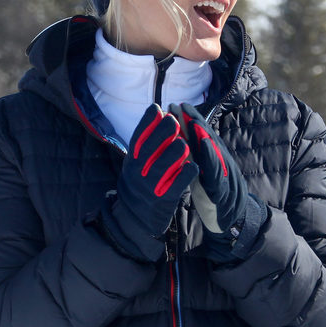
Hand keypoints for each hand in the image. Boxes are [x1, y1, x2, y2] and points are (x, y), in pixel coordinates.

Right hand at [102, 104, 196, 259]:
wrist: (136, 218)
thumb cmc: (142, 182)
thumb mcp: (137, 162)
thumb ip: (146, 141)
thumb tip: (158, 111)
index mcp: (132, 161)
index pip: (137, 138)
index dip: (146, 123)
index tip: (157, 108)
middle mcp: (138, 172)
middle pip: (149, 150)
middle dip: (161, 134)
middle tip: (174, 121)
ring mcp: (150, 186)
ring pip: (162, 167)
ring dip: (174, 154)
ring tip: (184, 144)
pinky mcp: (164, 200)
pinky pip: (175, 186)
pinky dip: (184, 175)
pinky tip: (193, 166)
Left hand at [168, 103, 264, 260]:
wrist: (234, 221)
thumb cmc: (214, 197)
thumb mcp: (201, 175)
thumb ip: (192, 160)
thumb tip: (178, 142)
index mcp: (212, 159)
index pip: (199, 136)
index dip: (189, 120)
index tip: (176, 105)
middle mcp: (220, 163)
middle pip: (206, 139)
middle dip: (193, 122)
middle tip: (179, 106)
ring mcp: (224, 175)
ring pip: (214, 153)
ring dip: (204, 137)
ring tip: (193, 123)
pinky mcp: (223, 191)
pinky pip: (217, 174)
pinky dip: (211, 161)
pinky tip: (203, 152)